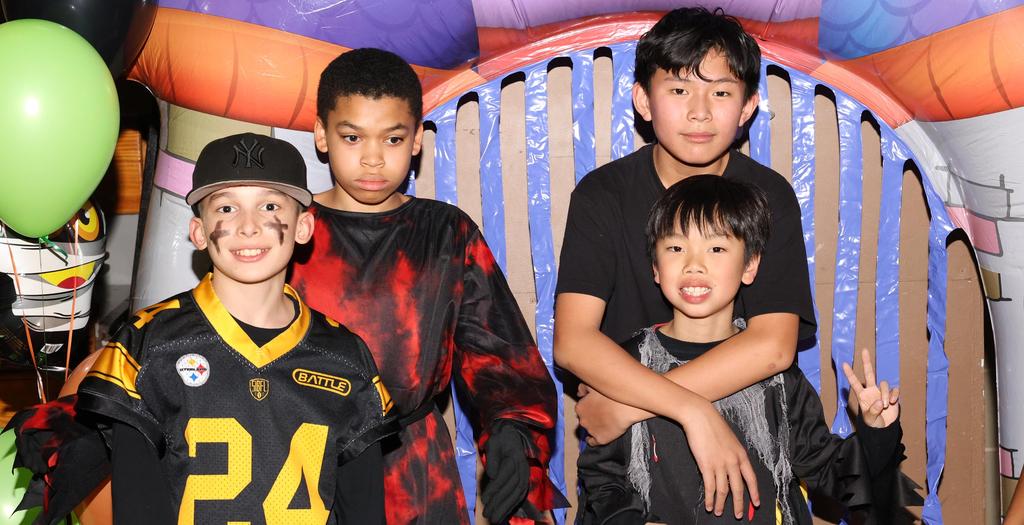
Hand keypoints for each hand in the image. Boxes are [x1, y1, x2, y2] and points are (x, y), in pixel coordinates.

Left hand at [482, 420, 530, 523]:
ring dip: (506, 508)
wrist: (512, 436)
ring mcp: (525, 476)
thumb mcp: (493, 443)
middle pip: (513, 488)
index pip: (505, 476)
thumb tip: (493, 475)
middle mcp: (523, 469)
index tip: (484, 499)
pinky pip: (520, 496)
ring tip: (494, 518)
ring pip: (517, 495)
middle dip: (500, 503)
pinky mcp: (524, 482)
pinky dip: (512, 507)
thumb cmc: (500, 440)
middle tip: (488, 514)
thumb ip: (492, 458)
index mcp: (515, 458)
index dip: (495, 488)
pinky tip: (504, 515)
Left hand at [576, 384, 644, 444]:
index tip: (595, 407)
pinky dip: (594, 440)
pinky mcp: (600, 439)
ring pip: (589, 430)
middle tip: (602, 414)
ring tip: (604, 424)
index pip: (581, 409)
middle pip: (584, 420)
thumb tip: (579, 393)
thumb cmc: (611, 394)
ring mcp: (591, 431)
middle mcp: (582, 420)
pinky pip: (593, 442)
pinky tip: (598, 436)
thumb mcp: (593, 385)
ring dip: (594, 427)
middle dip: (591, 417)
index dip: (589, 408)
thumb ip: (583, 388)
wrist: (626, 407)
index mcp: (580, 407)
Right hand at [679, 400, 759, 518]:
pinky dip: (710, 498)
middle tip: (739, 515)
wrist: (700, 416)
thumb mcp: (730, 439)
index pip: (751, 478)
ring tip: (720, 513)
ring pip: (723, 490)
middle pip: (738, 488)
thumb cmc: (713, 425)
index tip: (756, 503)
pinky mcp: (706, 465)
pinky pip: (710, 487)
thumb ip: (733, 454)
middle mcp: (733, 461)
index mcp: (741, 455)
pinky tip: (710, 505)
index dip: (754, 493)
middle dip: (739, 504)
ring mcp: (720, 464)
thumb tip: (732, 468)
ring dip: (722, 504)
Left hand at [842, 349, 899, 428]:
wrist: (884, 427)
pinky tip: (892, 402)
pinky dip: (893, 395)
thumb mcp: (870, 419)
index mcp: (862, 395)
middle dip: (866, 362)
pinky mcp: (892, 395)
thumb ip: (873, 411)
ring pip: (884, 384)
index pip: (854, 383)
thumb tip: (880, 401)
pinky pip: (894, 390)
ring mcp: (881, 391)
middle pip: (869, 373)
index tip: (843, 364)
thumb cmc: (873, 422)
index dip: (850, 374)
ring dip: (885, 394)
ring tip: (885, 405)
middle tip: (864, 350)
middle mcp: (871, 390)